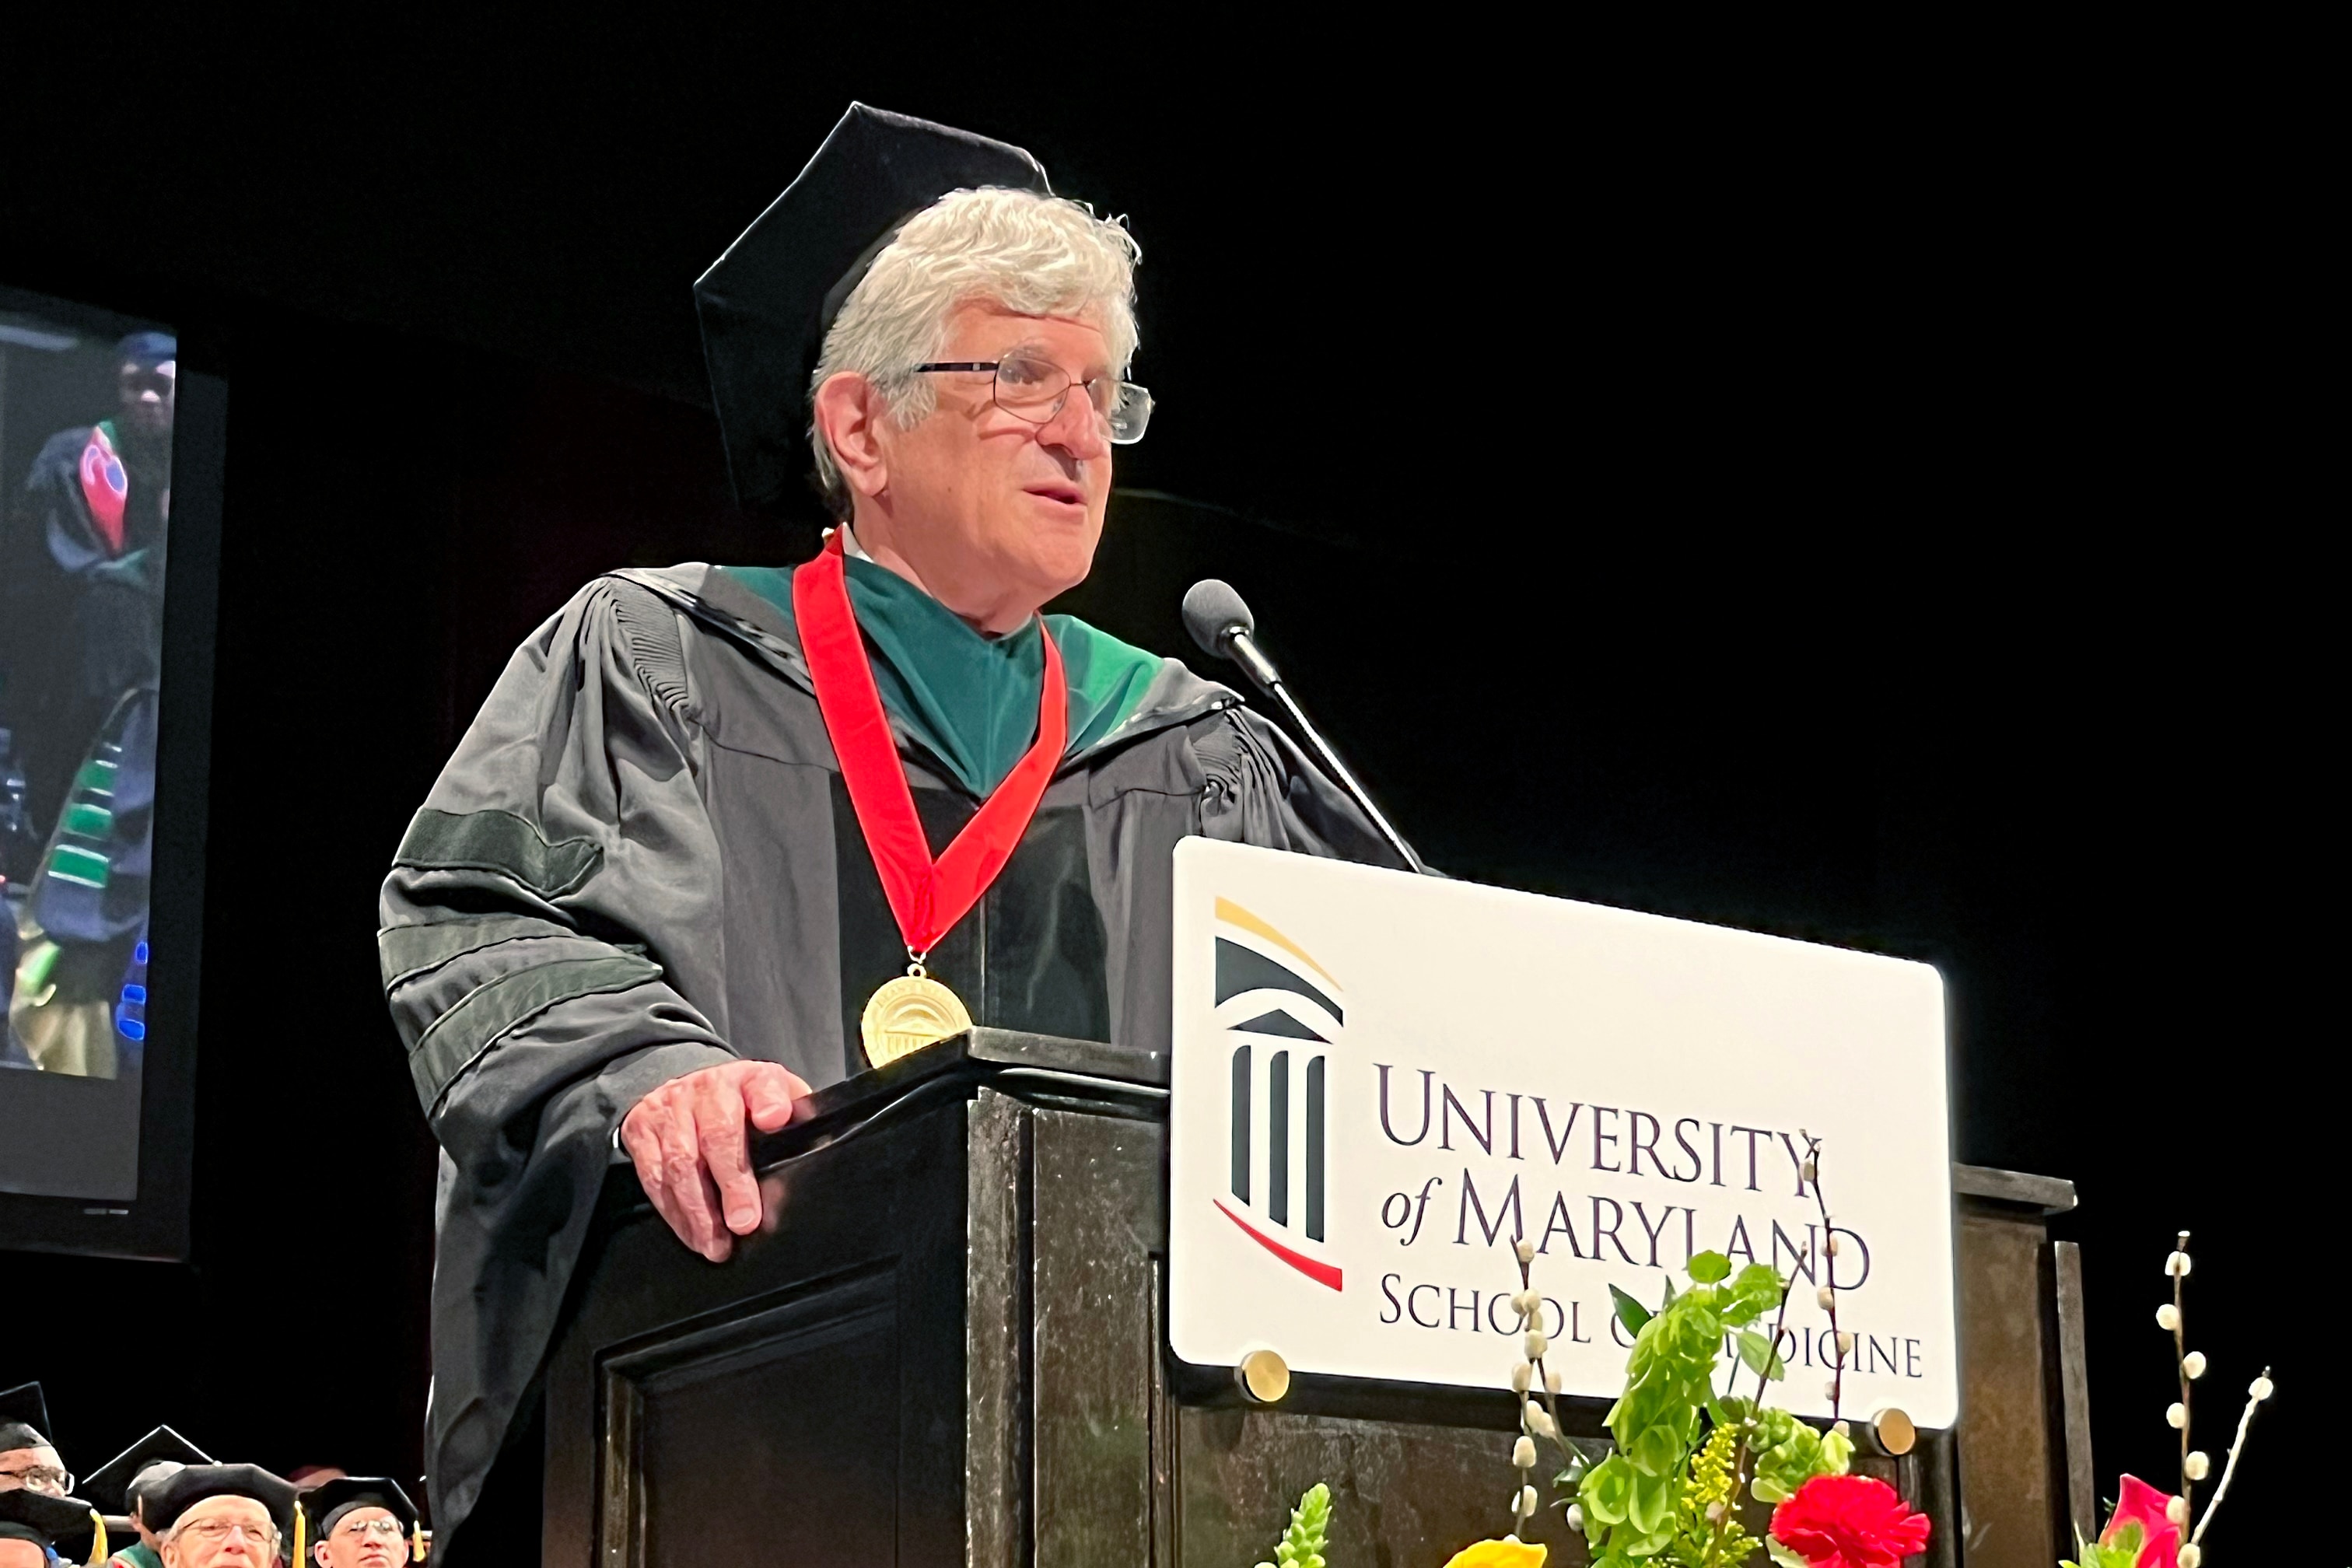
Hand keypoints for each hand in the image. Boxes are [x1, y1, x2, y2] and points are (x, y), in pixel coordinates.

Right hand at [619, 1060, 809, 1260]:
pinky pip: (654, 1178)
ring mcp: (670, 1110)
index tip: (775, 1119)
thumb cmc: (739, 1100)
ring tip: (716, 1245)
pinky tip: (693, 1235)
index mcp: (748, 1079)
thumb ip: (794, 1114)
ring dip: (699, 1211)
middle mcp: (706, 1090)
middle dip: (732, 1184)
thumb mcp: (773, 1095)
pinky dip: (673, 1212)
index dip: (769, 1101)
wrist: (683, 1082)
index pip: (762, 1085)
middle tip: (745, 1223)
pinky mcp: (642, 1132)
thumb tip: (818, 1142)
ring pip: (680, 1163)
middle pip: (717, 1135)